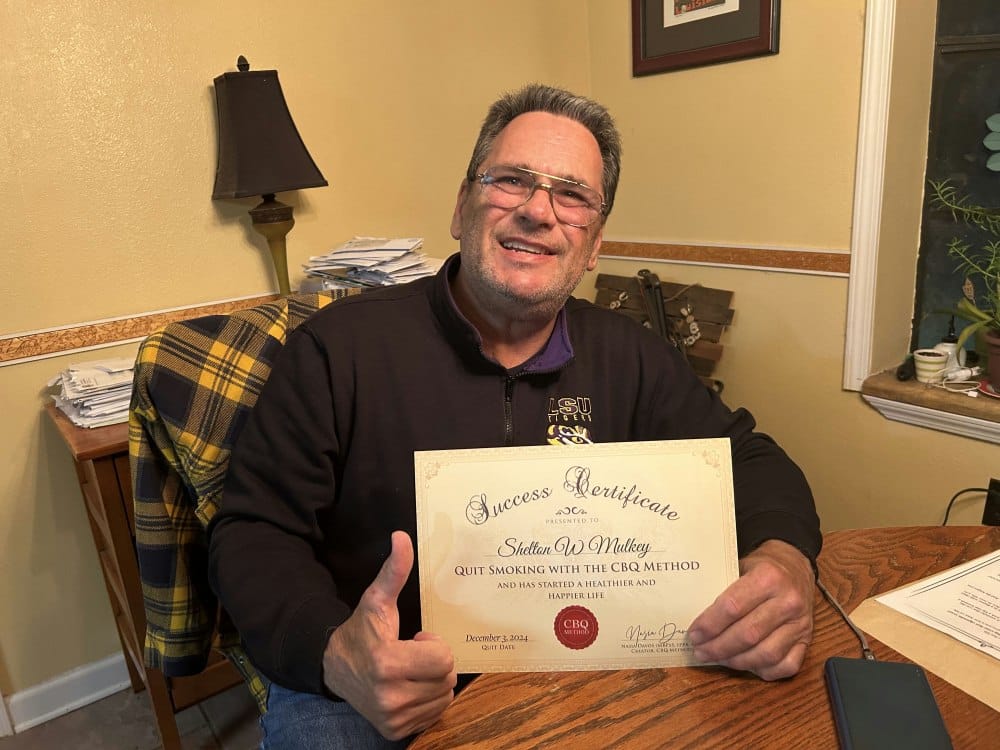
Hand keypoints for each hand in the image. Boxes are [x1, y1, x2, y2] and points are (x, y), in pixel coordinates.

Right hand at [322, 531, 456, 739]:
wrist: (332, 668)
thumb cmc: (361, 632)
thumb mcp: (377, 600)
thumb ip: (394, 571)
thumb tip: (401, 536)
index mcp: (388, 663)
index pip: (443, 658)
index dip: (434, 645)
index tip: (416, 639)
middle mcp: (390, 697)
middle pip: (447, 678)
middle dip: (436, 662)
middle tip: (413, 654)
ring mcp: (392, 718)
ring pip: (444, 697)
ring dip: (434, 681)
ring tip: (410, 670)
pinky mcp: (395, 732)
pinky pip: (435, 714)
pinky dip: (428, 699)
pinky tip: (409, 687)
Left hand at [687, 539, 814, 680]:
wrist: (796, 567)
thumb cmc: (762, 568)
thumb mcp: (740, 565)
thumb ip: (721, 587)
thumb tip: (691, 613)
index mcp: (768, 578)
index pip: (733, 607)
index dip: (710, 624)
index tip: (693, 634)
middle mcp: (788, 602)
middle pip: (748, 634)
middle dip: (718, 647)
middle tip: (700, 651)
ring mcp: (801, 624)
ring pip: (766, 654)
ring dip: (736, 661)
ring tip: (717, 658)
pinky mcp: (808, 641)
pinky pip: (786, 666)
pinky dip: (763, 670)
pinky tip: (744, 664)